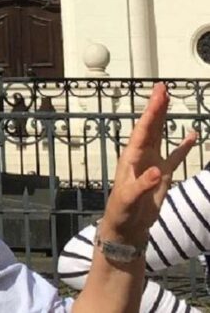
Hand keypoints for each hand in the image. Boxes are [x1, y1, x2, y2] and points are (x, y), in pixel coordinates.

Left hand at [101, 83, 196, 244]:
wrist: (126, 226)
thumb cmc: (121, 212)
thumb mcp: (129, 200)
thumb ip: (142, 185)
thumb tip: (157, 171)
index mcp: (131, 159)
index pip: (142, 132)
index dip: (150, 114)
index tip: (158, 96)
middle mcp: (140, 157)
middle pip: (150, 128)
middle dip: (156, 108)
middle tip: (162, 87)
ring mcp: (152, 164)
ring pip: (160, 136)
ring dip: (165, 119)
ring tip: (169, 100)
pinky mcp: (162, 175)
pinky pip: (175, 157)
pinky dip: (184, 146)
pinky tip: (192, 135)